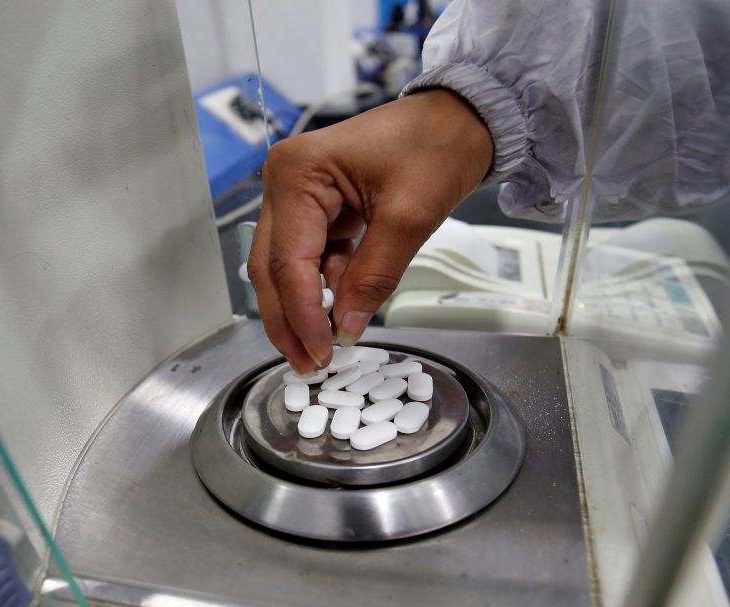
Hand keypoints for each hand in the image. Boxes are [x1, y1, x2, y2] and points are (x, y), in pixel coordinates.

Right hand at [247, 89, 492, 373]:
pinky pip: (309, 258)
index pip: (288, 262)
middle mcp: (284, 181)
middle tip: (311, 365)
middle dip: (290, 321)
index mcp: (297, 173)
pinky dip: (324, 288)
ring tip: (328, 347)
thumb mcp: (409, 216)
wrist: (458, 118)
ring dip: (305, 308)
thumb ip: (374, 276)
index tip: (322, 354)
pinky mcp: (315, 207)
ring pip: (286, 268)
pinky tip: (341, 311)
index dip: (302, 315)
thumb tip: (345, 328)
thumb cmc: (435, 146)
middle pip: (272, 269)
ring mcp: (296, 194)